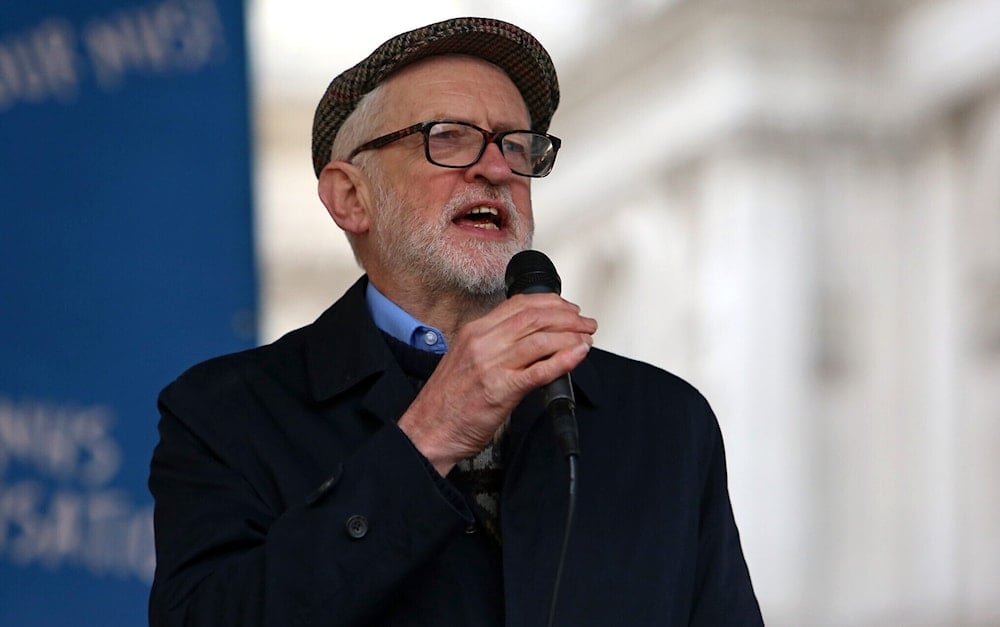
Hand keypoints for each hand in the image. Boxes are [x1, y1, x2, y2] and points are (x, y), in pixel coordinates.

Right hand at [397, 293, 596, 474]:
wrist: (428, 431)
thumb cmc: (446, 402)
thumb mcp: (467, 359)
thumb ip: (494, 346)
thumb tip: (529, 340)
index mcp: (474, 332)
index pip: (519, 305)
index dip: (551, 303)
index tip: (567, 309)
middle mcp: (483, 343)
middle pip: (534, 318)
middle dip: (567, 317)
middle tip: (585, 324)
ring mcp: (492, 365)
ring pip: (541, 340)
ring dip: (571, 336)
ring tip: (586, 339)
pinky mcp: (501, 391)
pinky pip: (539, 370)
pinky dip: (564, 360)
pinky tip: (578, 356)